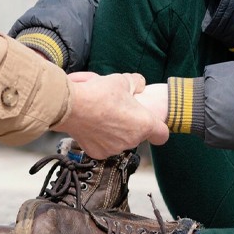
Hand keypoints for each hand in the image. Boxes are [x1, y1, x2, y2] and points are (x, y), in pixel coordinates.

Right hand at [51, 72, 168, 158]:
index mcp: (143, 124)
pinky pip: (104, 146)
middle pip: (137, 134)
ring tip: (102, 115)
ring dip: (115, 131)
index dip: (158, 128)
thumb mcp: (122, 80)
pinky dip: (99, 138)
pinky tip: (92, 125)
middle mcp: (132, 140)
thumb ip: (136, 82)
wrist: (71, 106)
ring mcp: (114, 149)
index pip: (162, 134)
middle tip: (117, 110)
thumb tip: (139, 84)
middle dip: (130, 124)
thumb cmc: (98, 93)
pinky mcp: (98, 153)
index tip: (152, 123)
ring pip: (120, 140)